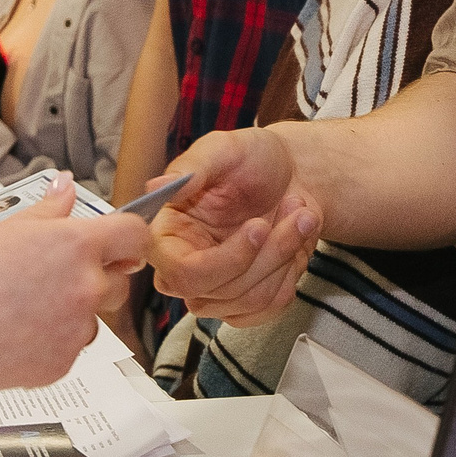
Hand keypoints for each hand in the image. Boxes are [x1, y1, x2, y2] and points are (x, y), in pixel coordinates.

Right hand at [0, 177, 152, 392]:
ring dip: (72, 313)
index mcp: (75, 244)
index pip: (134, 235)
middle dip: (97, 278)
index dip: (127, 238)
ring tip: (23, 309)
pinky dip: (50, 343)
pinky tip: (13, 334)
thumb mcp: (3, 230)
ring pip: (93, 319)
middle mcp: (84, 286)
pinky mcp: (61, 363)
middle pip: (119, 280)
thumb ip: (48, 212)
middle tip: (52, 278)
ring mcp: (75, 328)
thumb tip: (65, 186)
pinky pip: (69, 348)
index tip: (117, 244)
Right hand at [148, 129, 321, 324]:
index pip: (181, 274)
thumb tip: (155, 187)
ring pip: (252, 299)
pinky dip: (292, 272)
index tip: (259, 225)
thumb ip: (190, 168)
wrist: (292, 173)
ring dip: (287, 253)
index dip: (224, 260)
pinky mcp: (245, 301)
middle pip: (221, 291)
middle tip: (296, 206)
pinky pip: (271, 307)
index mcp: (168, 235)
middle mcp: (185, 268)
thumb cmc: (252, 158)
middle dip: (270, 250)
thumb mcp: (223, 149)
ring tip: (300, 213)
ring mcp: (215, 290)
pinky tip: (295, 240)